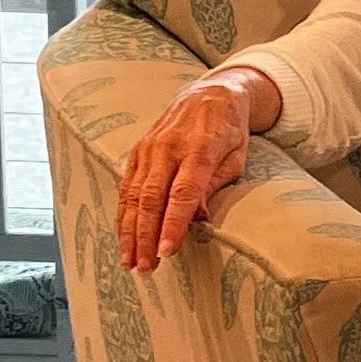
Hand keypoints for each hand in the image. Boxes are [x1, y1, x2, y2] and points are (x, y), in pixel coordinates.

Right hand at [118, 72, 271, 272]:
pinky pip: (126, 187)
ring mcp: (149, 148)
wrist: (210, 94)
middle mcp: (169, 148)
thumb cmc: (229, 130)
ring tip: (130, 261)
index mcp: (199, 148)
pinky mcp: (138, 151)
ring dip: (130, 232)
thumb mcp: (237, 156)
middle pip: (152, 199)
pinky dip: (123, 214)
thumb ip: (216, 186)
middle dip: (146, 237)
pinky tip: (123, 237)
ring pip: (134, 196)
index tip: (167, 251)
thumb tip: (198, 218)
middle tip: (146, 267)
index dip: (173, 224)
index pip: (183, 193)